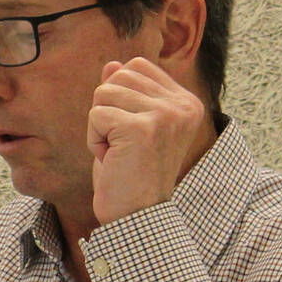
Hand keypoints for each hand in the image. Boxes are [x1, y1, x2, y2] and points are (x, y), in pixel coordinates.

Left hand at [88, 57, 213, 227]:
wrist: (137, 216)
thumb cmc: (132, 174)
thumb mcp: (130, 127)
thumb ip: (126, 93)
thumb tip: (112, 64)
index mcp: (187, 103)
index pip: (138, 66)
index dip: (120, 96)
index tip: (130, 131)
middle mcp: (182, 106)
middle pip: (119, 75)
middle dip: (107, 109)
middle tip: (122, 144)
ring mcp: (165, 115)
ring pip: (104, 92)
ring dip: (100, 126)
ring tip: (118, 152)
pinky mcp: (142, 128)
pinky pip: (96, 115)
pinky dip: (94, 140)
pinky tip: (112, 159)